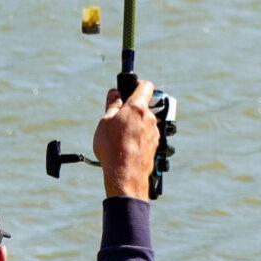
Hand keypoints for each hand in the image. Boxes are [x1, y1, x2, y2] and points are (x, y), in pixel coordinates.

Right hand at [92, 81, 159, 200]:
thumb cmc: (113, 147)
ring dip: (135, 126)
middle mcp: (151, 118)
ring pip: (145, 124)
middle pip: (143, 107)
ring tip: (120, 139)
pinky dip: (138, 140)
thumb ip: (112, 105)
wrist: (125, 175)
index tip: (129, 89)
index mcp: (138, 107)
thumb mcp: (105, 122)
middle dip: (132, 111)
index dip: (137, 84)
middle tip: (117, 119)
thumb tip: (115, 93)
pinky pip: (146, 138)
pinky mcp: (155, 147)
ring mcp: (155, 133)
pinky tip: (127, 149)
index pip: (145, 86)